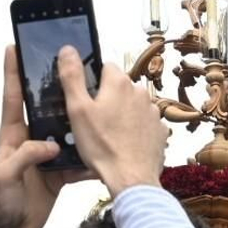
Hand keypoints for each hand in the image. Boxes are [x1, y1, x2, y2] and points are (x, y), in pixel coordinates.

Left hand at [0, 45, 87, 227]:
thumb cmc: (1, 205)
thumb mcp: (6, 177)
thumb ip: (25, 156)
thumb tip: (52, 144)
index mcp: (11, 136)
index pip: (12, 98)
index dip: (12, 72)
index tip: (14, 46)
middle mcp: (28, 141)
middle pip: (43, 108)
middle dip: (55, 89)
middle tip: (68, 67)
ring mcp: (44, 156)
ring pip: (66, 131)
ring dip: (79, 121)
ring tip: (95, 103)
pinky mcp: (58, 172)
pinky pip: (78, 159)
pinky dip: (90, 157)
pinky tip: (105, 151)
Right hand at [58, 45, 166, 197]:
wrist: (131, 178)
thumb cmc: (101, 146)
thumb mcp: (77, 110)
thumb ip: (72, 76)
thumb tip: (67, 49)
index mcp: (119, 83)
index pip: (105, 67)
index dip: (93, 81)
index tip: (86, 100)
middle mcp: (141, 92)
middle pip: (120, 87)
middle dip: (108, 99)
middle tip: (95, 121)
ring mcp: (154, 112)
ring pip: (133, 105)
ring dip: (123, 114)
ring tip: (110, 136)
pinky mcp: (160, 130)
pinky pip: (145, 124)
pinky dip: (136, 130)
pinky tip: (125, 144)